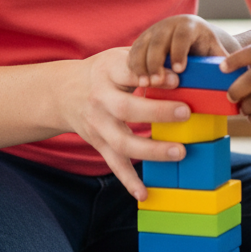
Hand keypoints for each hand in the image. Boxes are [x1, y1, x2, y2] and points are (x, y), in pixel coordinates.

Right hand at [57, 46, 193, 200]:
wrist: (65, 92)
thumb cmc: (105, 72)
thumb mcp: (120, 57)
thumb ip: (146, 62)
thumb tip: (180, 70)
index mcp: (108, 72)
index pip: (129, 72)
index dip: (152, 76)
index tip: (176, 80)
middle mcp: (100, 100)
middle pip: (126, 109)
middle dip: (157, 112)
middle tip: (186, 113)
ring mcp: (98, 125)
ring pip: (122, 142)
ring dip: (151, 150)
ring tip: (180, 152)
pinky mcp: (99, 144)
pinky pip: (114, 164)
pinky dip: (128, 181)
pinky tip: (144, 193)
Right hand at [127, 15, 237, 87]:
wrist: (191, 37)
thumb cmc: (207, 47)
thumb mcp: (216, 51)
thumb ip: (225, 60)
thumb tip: (235, 76)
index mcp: (190, 25)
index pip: (183, 35)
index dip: (180, 51)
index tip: (180, 69)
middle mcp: (169, 25)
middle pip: (159, 40)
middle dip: (157, 61)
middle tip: (158, 81)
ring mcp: (153, 32)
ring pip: (143, 45)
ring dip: (142, 65)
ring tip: (144, 84)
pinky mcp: (141, 41)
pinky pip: (133, 52)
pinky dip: (133, 66)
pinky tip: (136, 81)